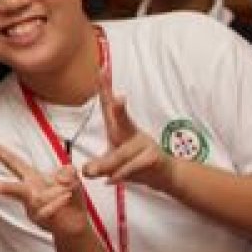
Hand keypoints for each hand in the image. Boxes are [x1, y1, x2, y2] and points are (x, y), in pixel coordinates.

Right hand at [0, 142, 89, 237]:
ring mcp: (32, 207)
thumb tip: (60, 177)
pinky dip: (61, 203)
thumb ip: (68, 172)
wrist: (74, 224)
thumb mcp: (71, 179)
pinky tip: (66, 199)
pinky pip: (49, 210)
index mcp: (31, 176)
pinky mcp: (40, 219)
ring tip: (66, 194)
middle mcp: (28, 191)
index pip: (12, 161)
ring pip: (39, 199)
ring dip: (58, 194)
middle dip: (6, 188)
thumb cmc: (68, 199)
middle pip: (15, 189)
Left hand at [82, 78, 172, 192]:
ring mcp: (144, 145)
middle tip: (118, 99)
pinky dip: (120, 176)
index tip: (101, 71)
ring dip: (107, 165)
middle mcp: (132, 134)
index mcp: (120, 129)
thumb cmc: (135, 163)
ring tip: (91, 172)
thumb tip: (86, 172)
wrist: (165, 176)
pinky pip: (132, 168)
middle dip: (118, 109)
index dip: (104, 90)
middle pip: (122, 120)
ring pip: (120, 154)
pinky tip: (110, 180)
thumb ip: (100, 163)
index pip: (109, 108)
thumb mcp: (114, 160)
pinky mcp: (153, 158)